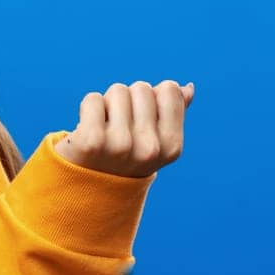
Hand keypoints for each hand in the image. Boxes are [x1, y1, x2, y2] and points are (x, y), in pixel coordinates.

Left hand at [53, 80, 193, 178]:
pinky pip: (94, 99)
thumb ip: (172, 113)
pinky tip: (87, 130)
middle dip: (129, 100)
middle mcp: (150, 149)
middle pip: (142, 88)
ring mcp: (121, 145)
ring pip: (118, 91)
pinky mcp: (92, 141)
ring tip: (104, 129)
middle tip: (119, 126)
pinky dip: (88, 108)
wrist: (88, 186)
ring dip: (108, 104)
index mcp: (172, 146)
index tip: (142, 119)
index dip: (152, 97)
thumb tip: (187, 88)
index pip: (169, 90)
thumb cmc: (124, 155)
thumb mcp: (155, 140)